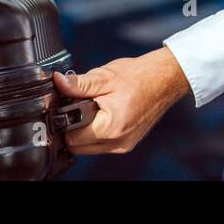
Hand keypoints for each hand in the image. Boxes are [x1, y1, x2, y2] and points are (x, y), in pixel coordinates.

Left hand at [53, 47, 190, 154]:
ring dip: (86, 131)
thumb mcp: (105, 76)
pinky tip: (104, 114)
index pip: (72, 138)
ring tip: (95, 108)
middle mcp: (118, 142)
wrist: (165, 78)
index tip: (67, 107)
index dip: (65, 121)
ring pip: (90, 147)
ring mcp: (124, 144)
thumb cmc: (140, 76)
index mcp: (111, 127)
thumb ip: (79, 84)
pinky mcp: (128, 143)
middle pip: (79, 146)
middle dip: (74, 127)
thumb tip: (58, 82)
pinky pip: (103, 144)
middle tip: (81, 105)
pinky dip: (98, 132)